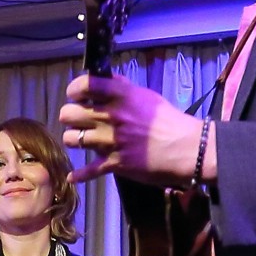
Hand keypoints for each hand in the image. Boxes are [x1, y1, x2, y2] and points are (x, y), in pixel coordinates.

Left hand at [59, 74, 207, 185]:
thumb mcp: (145, 95)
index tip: (75, 95)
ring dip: (73, 139)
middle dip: (69, 116)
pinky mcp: (114, 163)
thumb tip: (104, 79)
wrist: (186, 148)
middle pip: (69, 114)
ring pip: (72, 139)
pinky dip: (79, 175)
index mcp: (119, 96)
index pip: (83, 85)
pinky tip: (73, 176)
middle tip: (76, 119)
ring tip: (80, 139)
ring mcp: (110, 141)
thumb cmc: (168, 120)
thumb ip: (122, 88)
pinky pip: (88, 170)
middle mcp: (110, 117)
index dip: (74, 90)